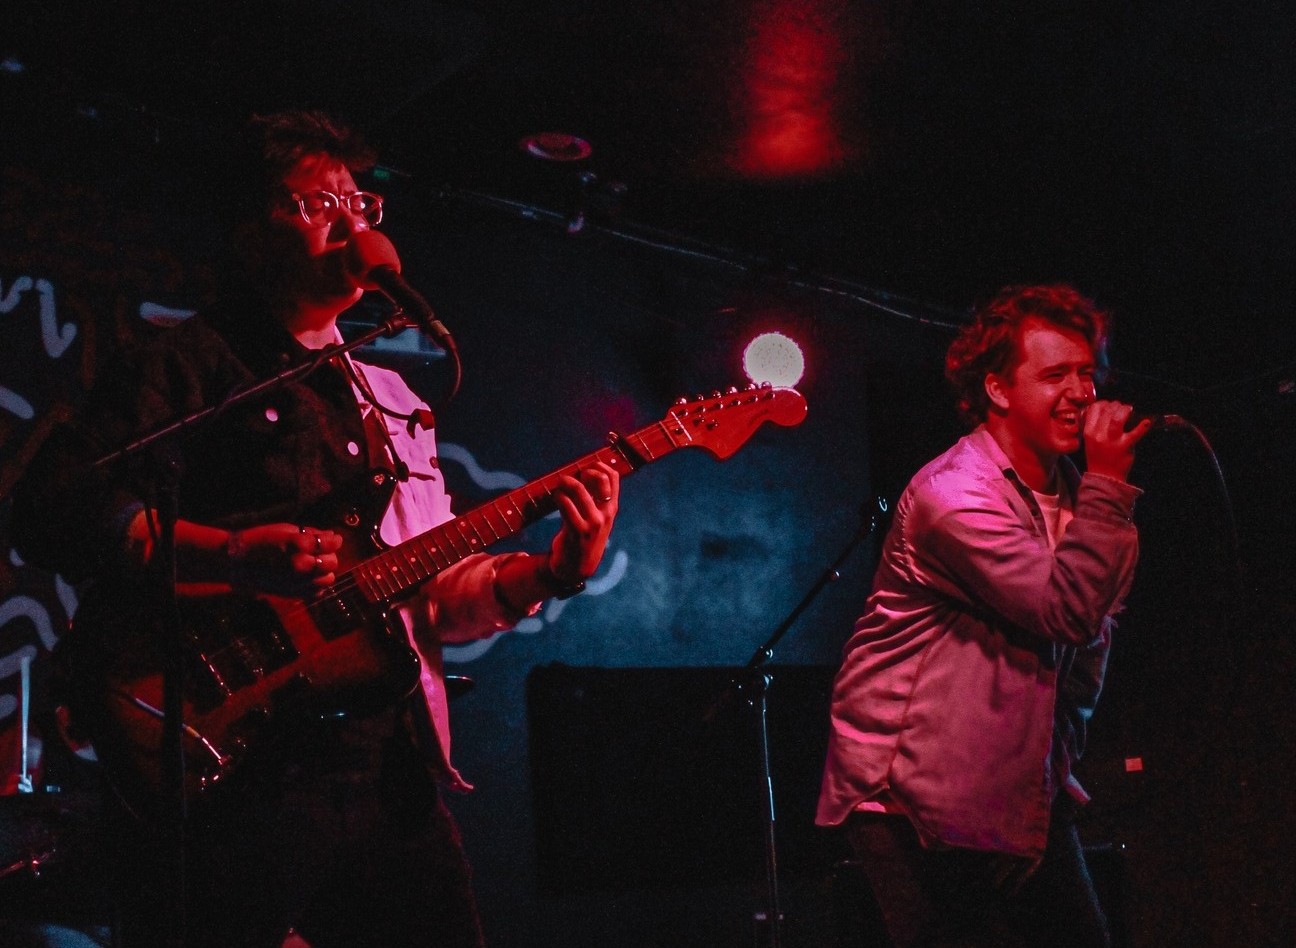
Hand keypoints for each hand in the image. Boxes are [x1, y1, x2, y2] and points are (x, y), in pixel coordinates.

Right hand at [226, 522, 343, 595]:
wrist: (237, 564)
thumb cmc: (259, 540)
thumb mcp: (285, 529)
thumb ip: (311, 533)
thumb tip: (331, 535)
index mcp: (299, 545)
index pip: (331, 543)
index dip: (334, 540)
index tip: (333, 539)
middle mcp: (302, 565)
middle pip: (332, 562)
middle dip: (329, 555)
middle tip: (320, 552)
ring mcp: (298, 582)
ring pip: (328, 579)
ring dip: (324, 571)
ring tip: (313, 565)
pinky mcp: (294, 594)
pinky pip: (317, 591)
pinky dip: (316, 584)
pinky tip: (307, 577)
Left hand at [547, 460, 619, 584]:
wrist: (576, 568)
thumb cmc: (582, 537)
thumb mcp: (594, 519)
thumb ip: (593, 499)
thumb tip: (582, 472)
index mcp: (611, 509)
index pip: (613, 477)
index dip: (599, 466)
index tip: (585, 469)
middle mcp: (605, 515)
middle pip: (599, 479)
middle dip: (582, 473)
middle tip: (568, 479)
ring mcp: (592, 524)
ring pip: (579, 490)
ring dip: (565, 483)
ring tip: (558, 487)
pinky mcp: (577, 531)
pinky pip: (566, 505)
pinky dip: (558, 496)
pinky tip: (555, 498)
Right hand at [1082, 399, 1150, 481]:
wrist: (1105, 477)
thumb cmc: (1099, 457)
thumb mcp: (1090, 441)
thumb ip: (1095, 426)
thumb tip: (1105, 408)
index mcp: (1089, 432)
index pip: (1094, 409)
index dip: (1104, 403)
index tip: (1109, 405)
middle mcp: (1099, 435)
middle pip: (1107, 410)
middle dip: (1117, 405)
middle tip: (1122, 408)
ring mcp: (1112, 441)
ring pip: (1118, 418)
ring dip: (1126, 410)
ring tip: (1130, 410)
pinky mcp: (1125, 447)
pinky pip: (1136, 433)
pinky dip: (1143, 426)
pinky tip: (1147, 421)